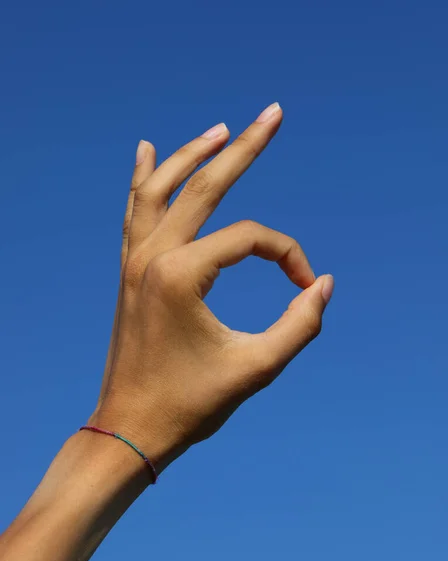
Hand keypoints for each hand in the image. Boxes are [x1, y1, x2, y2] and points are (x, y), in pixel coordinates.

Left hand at [89, 103, 333, 471]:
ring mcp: (135, 262)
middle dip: (243, 147)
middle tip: (272, 112)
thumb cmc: (189, 404)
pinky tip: (147, 153)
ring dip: (191, 155)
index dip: (287, 256)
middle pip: (204, 186)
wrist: (129, 429)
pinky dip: (145, 181)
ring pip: (160, 190)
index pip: (250, 239)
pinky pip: (135, 212)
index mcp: (180, 274)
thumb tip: (323, 284)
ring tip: (219, 129)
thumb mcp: (257, 368)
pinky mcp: (129, 273)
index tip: (305, 288)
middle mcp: (152, 257)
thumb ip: (301, 325)